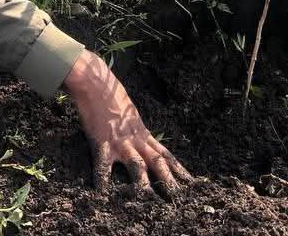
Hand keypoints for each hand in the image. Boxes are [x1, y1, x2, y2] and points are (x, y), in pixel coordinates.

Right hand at [62, 50, 192, 196]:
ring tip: (150, 203)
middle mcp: (136, 140)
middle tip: (180, 200)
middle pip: (158, 163)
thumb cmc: (111, 96)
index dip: (179, 170)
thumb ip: (136, 130)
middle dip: (169, 182)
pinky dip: (103, 182)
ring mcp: (120, 142)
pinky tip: (103, 197)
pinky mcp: (102, 143)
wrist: (96, 83)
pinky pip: (104, 166)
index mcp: (143, 134)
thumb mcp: (129, 115)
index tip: (192, 184)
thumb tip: (141, 141)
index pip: (166, 155)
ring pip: (137, 166)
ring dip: (144, 186)